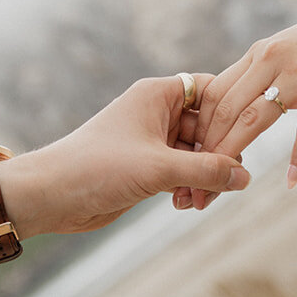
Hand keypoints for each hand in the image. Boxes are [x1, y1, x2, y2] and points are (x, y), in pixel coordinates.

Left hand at [1, 74, 250, 236]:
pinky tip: (182, 204)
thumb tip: (245, 177)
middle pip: (209, 127)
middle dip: (218, 158)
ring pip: (197, 155)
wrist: (52, 195)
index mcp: (158, 95)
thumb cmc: (97, 167)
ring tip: (196, 202)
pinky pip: (183, 173)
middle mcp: (157, 113)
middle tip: (220, 187)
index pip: (211, 91)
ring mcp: (153, 141)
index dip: (230, 114)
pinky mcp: (147, 167)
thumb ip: (206, 171)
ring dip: (203, 179)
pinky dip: (189, 187)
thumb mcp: (159, 168)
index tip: (243, 141)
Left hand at [178, 0, 296, 208]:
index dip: (198, 131)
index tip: (192, 160)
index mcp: (257, 54)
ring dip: (235, 156)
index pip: (213, 95)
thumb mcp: (285, 51)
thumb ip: (262, 75)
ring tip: (226, 186)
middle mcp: (270, 60)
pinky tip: (291, 180)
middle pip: (225, 110)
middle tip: (199, 185)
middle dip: (208, 151)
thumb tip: (238, 108)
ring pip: (254, 118)